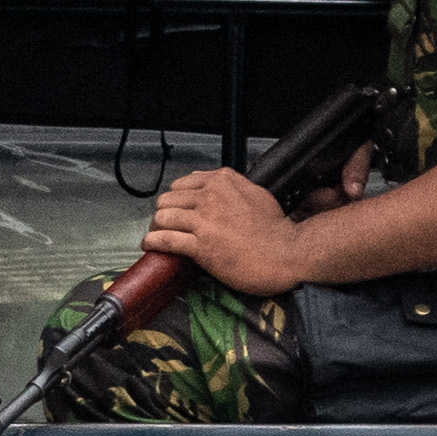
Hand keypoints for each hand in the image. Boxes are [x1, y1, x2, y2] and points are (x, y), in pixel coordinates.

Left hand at [140, 163, 307, 300]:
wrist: (287, 253)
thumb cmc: (276, 229)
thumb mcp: (257, 193)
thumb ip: (234, 184)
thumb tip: (218, 181)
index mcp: (222, 182)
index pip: (182, 184)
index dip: (176, 199)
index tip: (176, 210)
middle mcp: (210, 197)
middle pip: (168, 200)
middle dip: (163, 213)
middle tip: (164, 226)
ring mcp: (204, 221)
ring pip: (162, 217)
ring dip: (155, 228)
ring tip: (155, 236)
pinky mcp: (201, 245)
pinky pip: (165, 239)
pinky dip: (152, 242)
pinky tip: (149, 245)